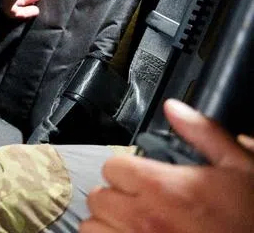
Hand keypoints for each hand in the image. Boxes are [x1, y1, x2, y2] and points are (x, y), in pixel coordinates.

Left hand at [82, 100, 253, 232]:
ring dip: (108, 223)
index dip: (127, 169)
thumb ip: (203, 133)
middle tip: (139, 201)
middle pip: (99, 197)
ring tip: (132, 223)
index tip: (142, 177)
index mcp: (164, 187)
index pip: (113, 166)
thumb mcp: (240, 167)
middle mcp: (144, 218)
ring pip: (92, 227)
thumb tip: (175, 109)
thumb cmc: (252, 216)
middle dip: (116, 196)